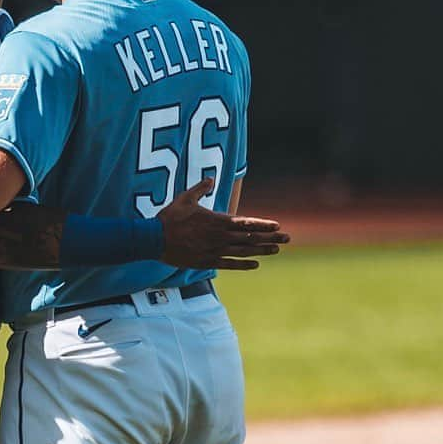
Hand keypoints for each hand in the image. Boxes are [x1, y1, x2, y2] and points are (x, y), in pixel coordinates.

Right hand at [157, 178, 289, 269]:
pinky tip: (255, 264)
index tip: (277, 225)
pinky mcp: (207, 261)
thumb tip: (210, 179)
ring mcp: (214, 250)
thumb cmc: (170, 218)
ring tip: (276, 250)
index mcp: (217, 220)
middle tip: (287, 239)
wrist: (155, 239)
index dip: (263, 224)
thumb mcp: (185, 198)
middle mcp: (220, 236)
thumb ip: (200, 189)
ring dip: (262, 251)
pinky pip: (229, 264)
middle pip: (250, 238)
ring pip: (244, 251)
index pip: (246, 222)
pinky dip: (243, 265)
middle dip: (270, 238)